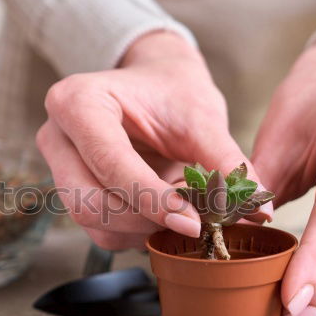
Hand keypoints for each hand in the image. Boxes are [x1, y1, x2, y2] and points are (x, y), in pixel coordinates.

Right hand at [36, 31, 269, 249]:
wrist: (155, 85)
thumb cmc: (173, 91)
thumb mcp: (203, 118)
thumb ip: (226, 162)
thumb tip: (258, 209)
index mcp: (78, 102)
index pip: (110, 163)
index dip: (153, 199)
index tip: (195, 221)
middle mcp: (57, 136)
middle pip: (90, 202)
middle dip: (145, 219)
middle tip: (194, 220)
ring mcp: (59, 167)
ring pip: (93, 223)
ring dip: (144, 229)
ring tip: (185, 211)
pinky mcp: (72, 192)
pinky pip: (100, 229)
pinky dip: (138, 231)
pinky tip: (167, 214)